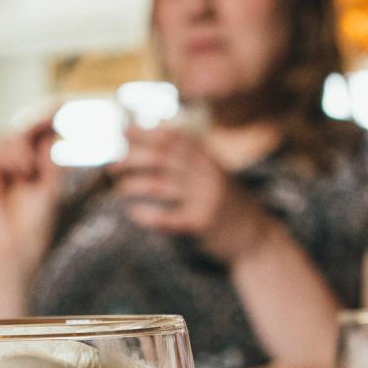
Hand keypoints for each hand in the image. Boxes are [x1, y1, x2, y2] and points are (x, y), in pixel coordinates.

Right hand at [0, 116, 60, 273]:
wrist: (14, 246)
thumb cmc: (36, 222)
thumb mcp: (50, 188)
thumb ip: (50, 162)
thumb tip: (50, 135)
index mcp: (40, 159)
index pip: (45, 128)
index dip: (52, 113)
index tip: (66, 104)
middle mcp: (21, 158)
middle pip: (25, 124)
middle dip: (37, 120)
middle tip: (49, 120)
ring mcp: (4, 164)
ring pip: (9, 134)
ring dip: (21, 146)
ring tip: (29, 171)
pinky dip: (12, 157)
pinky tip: (22, 173)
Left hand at [109, 126, 275, 262]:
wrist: (256, 237)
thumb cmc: (226, 205)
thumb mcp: (214, 176)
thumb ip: (191, 160)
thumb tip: (155, 141)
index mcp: (208, 160)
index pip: (173, 139)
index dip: (146, 132)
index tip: (122, 130)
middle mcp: (206, 174)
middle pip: (162, 159)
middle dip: (132, 158)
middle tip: (112, 166)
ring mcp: (204, 198)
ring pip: (159, 186)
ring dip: (133, 186)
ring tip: (119, 189)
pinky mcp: (200, 223)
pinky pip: (166, 217)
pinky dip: (146, 215)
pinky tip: (133, 214)